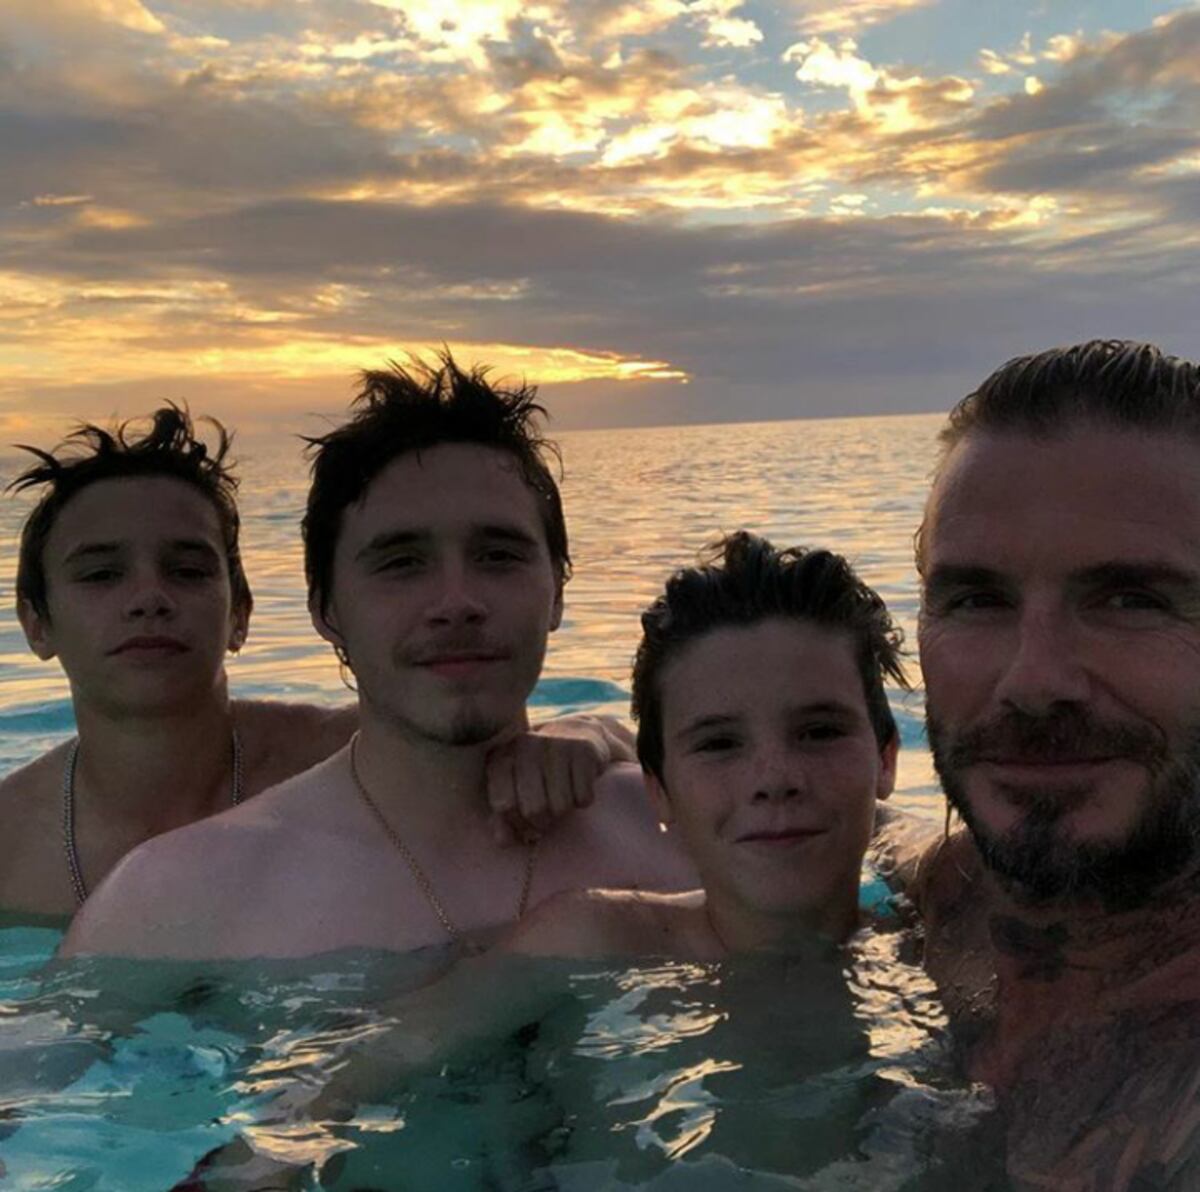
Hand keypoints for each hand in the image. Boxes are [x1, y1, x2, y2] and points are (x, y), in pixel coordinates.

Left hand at [485, 715, 635, 844]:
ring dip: (563, 812)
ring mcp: (555, 743)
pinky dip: (583, 800)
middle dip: (542, 822)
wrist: (575, 736)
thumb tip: (503, 841)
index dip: (516, 823)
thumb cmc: (539, 773)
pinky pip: (583, 797)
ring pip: (560, 806)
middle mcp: (525, 745)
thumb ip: (503, 819)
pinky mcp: (584, 749)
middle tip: (546, 815)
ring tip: (561, 797)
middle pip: (534, 810)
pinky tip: (578, 785)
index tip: (523, 821)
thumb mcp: (515, 792)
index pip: (504, 806)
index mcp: (501, 756)